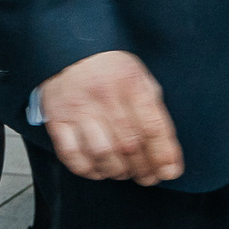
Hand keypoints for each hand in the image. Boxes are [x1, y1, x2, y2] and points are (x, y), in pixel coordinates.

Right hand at [38, 50, 184, 184]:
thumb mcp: (140, 77)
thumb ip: (153, 110)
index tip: (170, 171)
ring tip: (125, 173)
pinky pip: (72, 155)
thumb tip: (168, 153)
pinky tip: (99, 170)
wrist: (69, 51)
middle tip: (149, 177)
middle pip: (129, 144)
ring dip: (117, 171)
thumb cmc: (111, 69)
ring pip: (102, 153)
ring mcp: (79, 110)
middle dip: (143, 168)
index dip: (163, 154)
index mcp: (130, 83)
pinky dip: (88, 170)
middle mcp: (105, 97)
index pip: (152, 126)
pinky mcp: (57, 121)